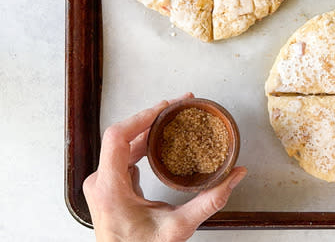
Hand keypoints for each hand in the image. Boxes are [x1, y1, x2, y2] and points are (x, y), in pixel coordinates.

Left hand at [83, 93, 246, 241]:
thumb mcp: (179, 228)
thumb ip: (209, 202)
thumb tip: (234, 176)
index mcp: (109, 188)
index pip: (117, 137)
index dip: (142, 117)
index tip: (165, 108)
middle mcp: (100, 183)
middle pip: (122, 138)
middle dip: (151, 119)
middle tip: (177, 107)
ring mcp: (102, 186)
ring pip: (122, 147)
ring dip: (147, 132)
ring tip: (171, 120)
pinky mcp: (108, 189)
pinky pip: (122, 158)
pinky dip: (142, 147)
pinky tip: (159, 144)